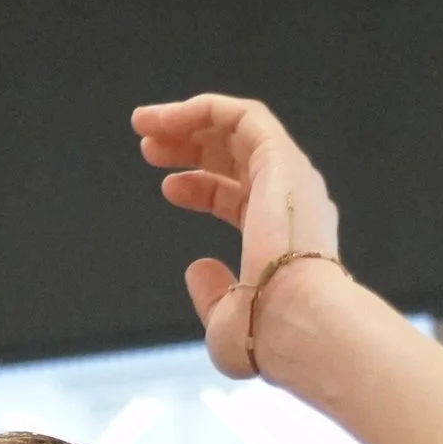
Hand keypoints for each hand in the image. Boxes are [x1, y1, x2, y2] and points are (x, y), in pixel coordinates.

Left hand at [132, 93, 341, 378]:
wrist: (298, 319)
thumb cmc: (269, 333)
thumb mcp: (228, 323)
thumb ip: (212, 295)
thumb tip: (195, 268)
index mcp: (285, 238)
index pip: (243, 197)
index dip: (202, 187)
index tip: (167, 188)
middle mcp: (292, 201)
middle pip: (238, 156)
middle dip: (191, 146)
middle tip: (148, 147)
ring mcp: (290, 177)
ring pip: (238, 127)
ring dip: (188, 121)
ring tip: (144, 124)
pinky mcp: (281, 158)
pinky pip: (242, 115)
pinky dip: (201, 109)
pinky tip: (163, 120)